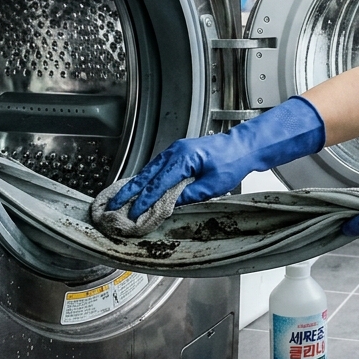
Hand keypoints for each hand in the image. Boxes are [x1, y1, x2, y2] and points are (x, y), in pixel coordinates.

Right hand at [106, 96, 324, 217]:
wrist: (244, 146)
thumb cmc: (232, 162)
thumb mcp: (212, 185)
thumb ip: (190, 195)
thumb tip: (171, 204)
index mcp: (182, 159)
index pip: (158, 184)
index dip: (143, 200)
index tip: (132, 213)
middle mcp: (175, 152)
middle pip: (147, 175)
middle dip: (129, 191)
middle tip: (113, 204)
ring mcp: (175, 151)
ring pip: (150, 170)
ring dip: (136, 185)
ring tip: (121, 198)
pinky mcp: (179, 153)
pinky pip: (157, 167)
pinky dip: (147, 178)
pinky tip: (140, 188)